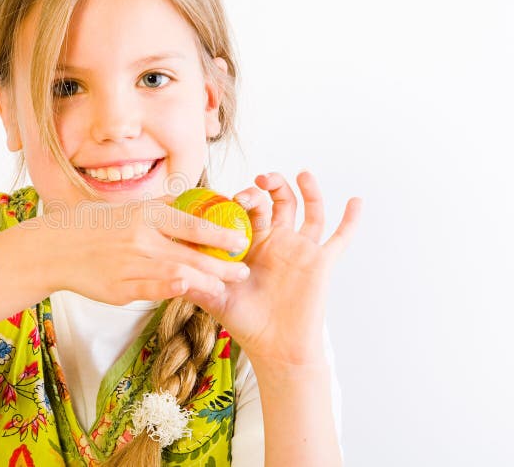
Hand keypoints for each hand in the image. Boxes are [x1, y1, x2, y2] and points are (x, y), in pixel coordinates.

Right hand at [37, 195, 251, 305]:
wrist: (54, 248)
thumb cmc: (92, 225)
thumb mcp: (127, 207)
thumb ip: (159, 207)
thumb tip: (190, 198)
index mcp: (145, 214)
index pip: (191, 223)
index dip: (220, 234)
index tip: (241, 240)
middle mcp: (140, 238)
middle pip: (191, 255)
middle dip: (222, 266)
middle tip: (243, 271)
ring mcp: (129, 265)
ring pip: (177, 276)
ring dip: (205, 284)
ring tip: (222, 288)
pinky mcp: (119, 288)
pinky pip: (153, 292)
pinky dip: (173, 292)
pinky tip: (189, 292)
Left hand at [183, 170, 361, 365]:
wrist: (275, 347)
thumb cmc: (244, 323)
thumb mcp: (213, 297)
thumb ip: (193, 280)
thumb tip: (165, 268)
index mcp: (252, 244)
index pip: (249, 209)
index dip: (243, 197)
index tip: (233, 195)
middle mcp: (278, 242)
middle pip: (279, 202)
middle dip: (270, 187)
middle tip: (260, 182)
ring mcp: (301, 249)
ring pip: (309, 210)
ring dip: (308, 190)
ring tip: (301, 173)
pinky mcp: (321, 261)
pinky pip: (341, 237)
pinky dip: (351, 219)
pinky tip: (357, 201)